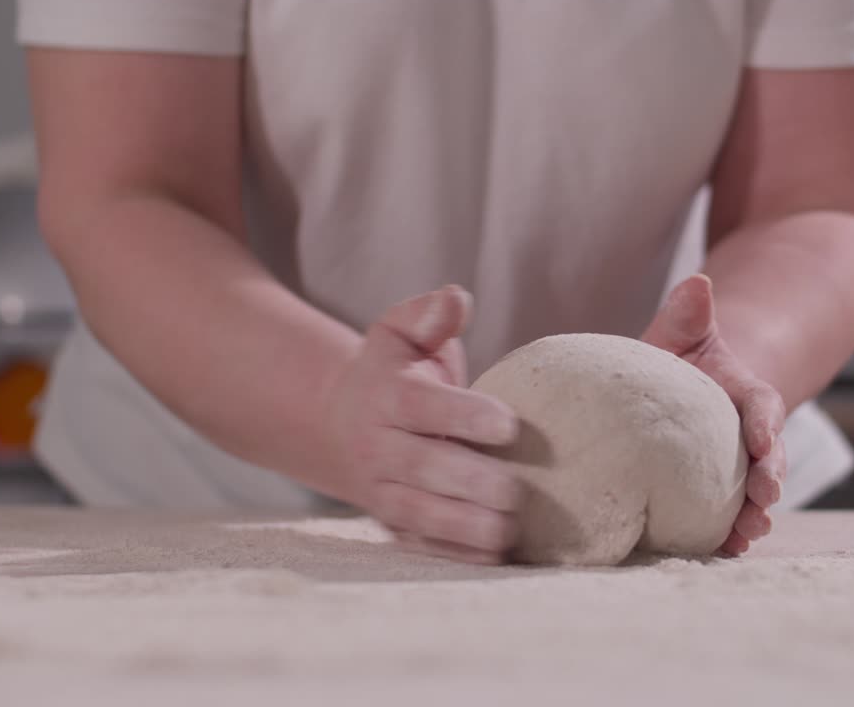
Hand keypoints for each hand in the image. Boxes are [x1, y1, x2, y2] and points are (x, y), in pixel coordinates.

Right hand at [319, 285, 524, 563]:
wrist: (337, 423)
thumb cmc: (392, 372)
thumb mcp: (398, 334)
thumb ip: (426, 315)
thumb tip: (456, 298)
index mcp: (385, 395)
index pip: (420, 405)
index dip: (463, 414)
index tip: (509, 424)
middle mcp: (378, 446)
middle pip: (422, 466)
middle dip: (470, 481)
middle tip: (516, 491)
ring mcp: (381, 489)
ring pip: (418, 512)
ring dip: (463, 526)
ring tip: (508, 529)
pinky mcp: (392, 523)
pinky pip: (419, 544)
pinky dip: (454, 554)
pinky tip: (494, 556)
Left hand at [640, 274, 786, 554]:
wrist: (675, 392)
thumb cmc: (680, 360)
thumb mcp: (685, 333)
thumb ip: (689, 313)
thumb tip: (696, 282)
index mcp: (747, 396)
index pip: (764, 408)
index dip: (766, 426)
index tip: (763, 443)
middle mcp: (750, 437)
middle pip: (769, 460)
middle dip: (770, 481)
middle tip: (764, 501)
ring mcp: (738, 468)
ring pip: (754, 494)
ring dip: (753, 515)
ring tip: (748, 534)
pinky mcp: (717, 493)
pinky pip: (727, 515)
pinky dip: (728, 534)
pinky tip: (723, 550)